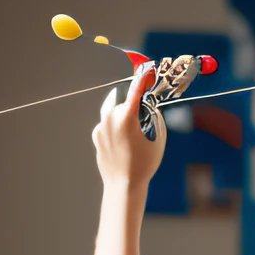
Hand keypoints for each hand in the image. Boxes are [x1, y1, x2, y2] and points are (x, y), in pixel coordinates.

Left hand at [93, 64, 164, 187]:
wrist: (123, 186)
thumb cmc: (143, 164)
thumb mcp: (158, 137)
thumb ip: (154, 115)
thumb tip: (150, 104)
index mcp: (127, 115)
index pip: (137, 86)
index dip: (144, 76)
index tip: (149, 69)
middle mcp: (110, 116)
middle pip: (123, 98)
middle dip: (132, 101)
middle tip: (141, 112)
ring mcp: (101, 126)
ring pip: (111, 108)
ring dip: (121, 111)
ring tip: (131, 125)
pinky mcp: (96, 135)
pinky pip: (106, 124)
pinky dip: (113, 126)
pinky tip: (121, 139)